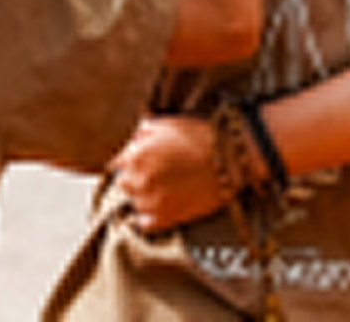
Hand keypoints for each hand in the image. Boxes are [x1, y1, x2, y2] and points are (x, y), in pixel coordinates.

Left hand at [110, 115, 228, 231]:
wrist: (230, 159)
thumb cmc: (201, 137)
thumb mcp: (169, 124)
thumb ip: (145, 132)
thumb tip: (134, 141)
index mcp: (136, 155)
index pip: (118, 163)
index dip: (132, 162)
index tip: (143, 163)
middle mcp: (138, 179)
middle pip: (124, 184)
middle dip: (136, 179)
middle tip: (156, 176)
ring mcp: (151, 201)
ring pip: (135, 204)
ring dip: (145, 198)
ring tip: (164, 191)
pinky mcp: (166, 218)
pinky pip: (145, 225)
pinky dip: (150, 219)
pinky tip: (162, 210)